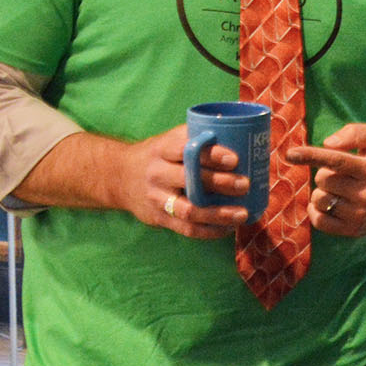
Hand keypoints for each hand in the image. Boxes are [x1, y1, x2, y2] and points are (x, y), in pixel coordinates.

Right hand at [126, 125, 246, 239]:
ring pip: (188, 210)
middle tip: (245, 184)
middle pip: (189, 180)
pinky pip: (186, 229)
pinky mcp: (158, 218)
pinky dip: (209, 231)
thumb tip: (245, 134)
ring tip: (243, 214)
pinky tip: (228, 228)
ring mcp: (156, 198)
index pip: (185, 150)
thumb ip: (198, 136)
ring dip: (218, 214)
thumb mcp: (171, 139)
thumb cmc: (160, 155)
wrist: (119, 176)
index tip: (234, 159)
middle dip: (220, 183)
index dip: (211, 155)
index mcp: (162, 149)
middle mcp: (157, 173)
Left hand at [289, 123, 365, 235]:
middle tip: (341, 174)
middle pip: (323, 179)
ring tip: (339, 190)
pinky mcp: (353, 230)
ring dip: (323, 192)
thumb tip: (327, 144)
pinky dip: (318, 210)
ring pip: (319, 199)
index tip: (290, 154)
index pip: (336, 161)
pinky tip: (331, 204)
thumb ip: (354, 133)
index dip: (311, 156)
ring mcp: (360, 214)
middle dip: (325, 173)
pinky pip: (319, 221)